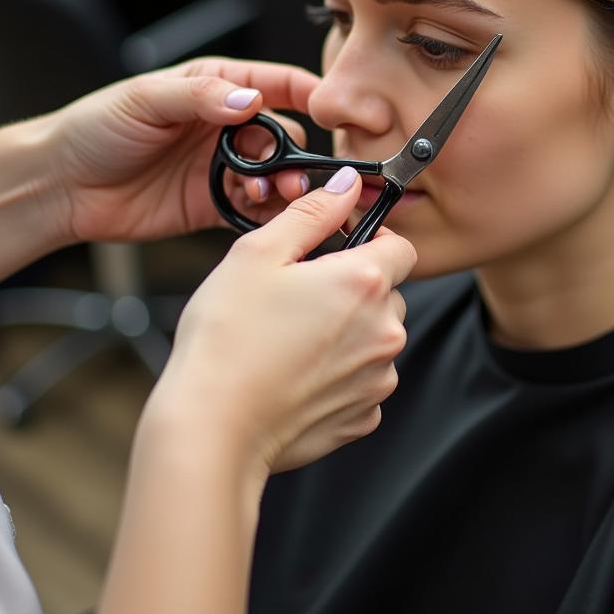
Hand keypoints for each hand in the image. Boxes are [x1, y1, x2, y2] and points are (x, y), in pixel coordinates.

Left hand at [45, 57, 320, 246]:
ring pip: (275, 176)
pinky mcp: (213, 205)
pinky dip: (266, 214)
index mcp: (217, 87)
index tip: (332, 112)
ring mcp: (223, 167)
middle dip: (296, 155)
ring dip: (283, 186)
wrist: (61, 186)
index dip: (310, 95)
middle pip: (286, 137)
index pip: (279, 84)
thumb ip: (200, 96)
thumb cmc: (95, 128)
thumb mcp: (146, 99)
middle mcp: (228, 127)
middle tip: (289, 175)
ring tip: (273, 196)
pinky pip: (253, 210)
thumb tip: (250, 101)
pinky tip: (263, 215)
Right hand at [145, 168, 415, 475]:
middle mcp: (384, 330)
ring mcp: (378, 378)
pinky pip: (364, 381)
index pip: (401, 246)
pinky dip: (340, 375)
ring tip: (293, 340)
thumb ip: (311, 212)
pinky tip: (298, 375)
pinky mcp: (363, 416)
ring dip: (349, 333)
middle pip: (388, 293)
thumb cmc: (227, 339)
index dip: (371, 241)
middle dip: (355, 289)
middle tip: (301, 298)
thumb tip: (345, 185)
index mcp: (364, 282)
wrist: (212, 428)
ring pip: (376, 338)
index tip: (338, 251)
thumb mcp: (258, 253)